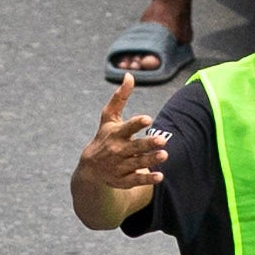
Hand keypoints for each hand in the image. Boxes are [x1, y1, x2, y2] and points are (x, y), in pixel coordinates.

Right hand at [71, 77, 169, 226]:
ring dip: (151, 160)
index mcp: (116, 134)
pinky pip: (136, 180)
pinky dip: (147, 179)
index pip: (127, 128)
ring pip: (138, 163)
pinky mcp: (124, 179)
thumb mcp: (109, 117)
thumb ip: (120, 97)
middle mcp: (118, 150)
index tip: (147, 119)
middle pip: (135, 147)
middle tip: (162, 140)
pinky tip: (160, 176)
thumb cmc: (104, 137)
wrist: (90, 168)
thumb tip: (130, 75)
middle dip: (148, 144)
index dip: (136, 124)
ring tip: (164, 155)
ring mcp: (121, 166)